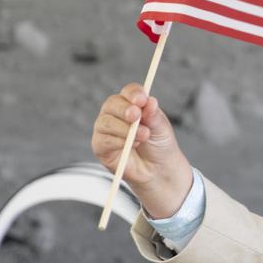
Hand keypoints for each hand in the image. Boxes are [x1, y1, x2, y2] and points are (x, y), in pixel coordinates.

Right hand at [90, 82, 192, 216]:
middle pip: (113, 103)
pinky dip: (118, 141)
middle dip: (125, 109)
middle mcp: (116, 114)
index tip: (142, 99)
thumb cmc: (159, 145)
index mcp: (132, 104)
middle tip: (137, 116)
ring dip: (124, 129)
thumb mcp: (161, 128)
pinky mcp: (100, 147)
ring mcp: (106, 129)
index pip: (128, 92)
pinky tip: (131, 145)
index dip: (134, 93)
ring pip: (106, 122)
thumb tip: (150, 101)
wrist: (158, 169)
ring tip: (143, 136)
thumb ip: (154, 115)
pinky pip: (103, 140)